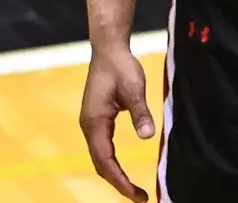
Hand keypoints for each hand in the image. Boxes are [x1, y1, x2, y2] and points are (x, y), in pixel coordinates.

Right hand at [79, 44, 155, 201]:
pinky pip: (102, 148)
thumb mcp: (134, 88)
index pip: (105, 160)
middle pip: (100, 163)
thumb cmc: (121, 67)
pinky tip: (122, 169)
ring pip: (100, 157)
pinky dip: (112, 163)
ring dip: (114, 175)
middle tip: (140, 197)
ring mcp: (91, 123)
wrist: (108, 49)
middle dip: (118, 183)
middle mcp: (89, 126)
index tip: (137, 194)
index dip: (120, 180)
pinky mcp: (96, 119)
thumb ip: (140, 112)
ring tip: (133, 189)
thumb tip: (149, 137)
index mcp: (94, 121)